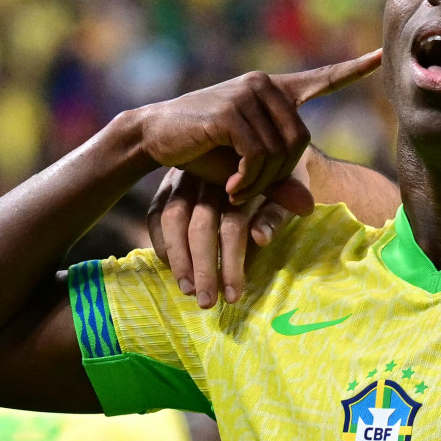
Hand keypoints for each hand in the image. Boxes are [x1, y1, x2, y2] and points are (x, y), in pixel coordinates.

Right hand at [130, 51, 380, 201]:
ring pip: (279, 153)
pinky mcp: (231, 111)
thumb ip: (277, 183)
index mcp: (272, 92)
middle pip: (299, 142)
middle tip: (248, 192)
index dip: (352, 71)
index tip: (381, 58)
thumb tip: (309, 208)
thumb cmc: (201, 152)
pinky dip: (247, 180)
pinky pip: (258, 155)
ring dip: (259, 183)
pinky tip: (231, 188)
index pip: (320, 79)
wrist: (154, 138)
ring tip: (236, 190)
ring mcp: (247, 93)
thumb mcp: (245, 171)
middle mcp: (264, 86)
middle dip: (277, 177)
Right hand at [148, 167, 311, 306]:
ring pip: (173, 220)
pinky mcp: (166, 186)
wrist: (253, 137)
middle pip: (200, 227)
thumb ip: (276, 214)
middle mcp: (208, 180)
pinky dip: (161, 242)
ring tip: (187, 290)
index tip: (233, 296)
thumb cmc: (274, 176)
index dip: (231, 264)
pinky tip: (171, 267)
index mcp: (241, 183)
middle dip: (203, 269)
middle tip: (207, 303)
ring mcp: (184, 181)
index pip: (232, 227)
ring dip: (179, 259)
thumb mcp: (284, 192)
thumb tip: (261, 240)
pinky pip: (156, 215)